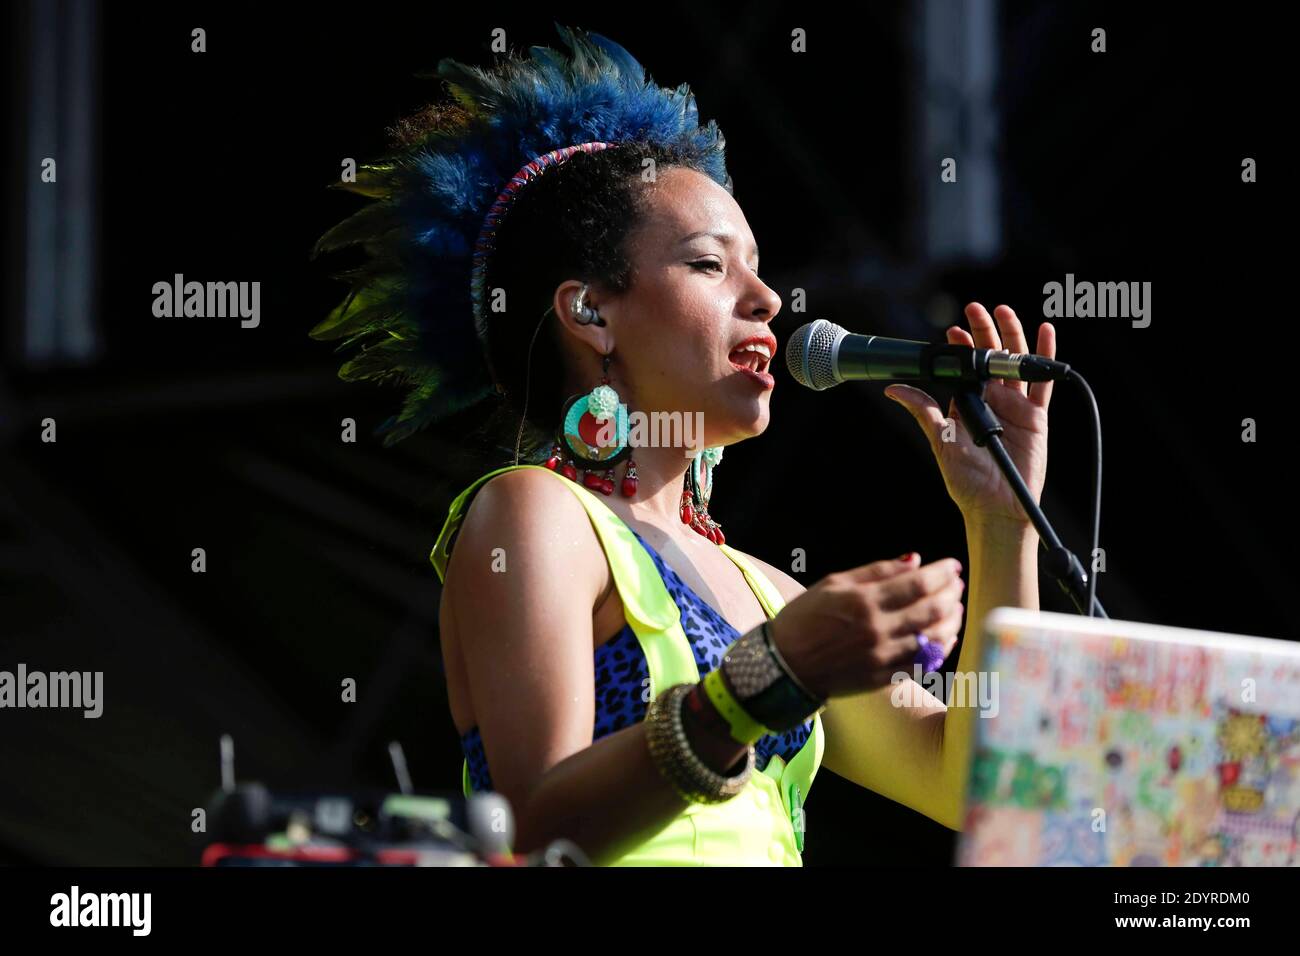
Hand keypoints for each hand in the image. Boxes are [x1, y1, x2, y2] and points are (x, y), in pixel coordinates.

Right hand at [769, 553, 963, 699]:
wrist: (784, 665)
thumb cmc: (804, 618)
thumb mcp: (833, 583)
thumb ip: (876, 571)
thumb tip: (914, 560)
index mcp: (863, 601)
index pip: (918, 583)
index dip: (942, 573)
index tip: (953, 566)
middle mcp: (877, 629)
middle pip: (932, 609)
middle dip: (951, 594)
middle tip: (957, 585)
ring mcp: (882, 657)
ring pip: (934, 638)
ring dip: (951, 621)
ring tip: (955, 608)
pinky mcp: (883, 678)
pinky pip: (923, 664)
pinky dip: (941, 649)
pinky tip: (945, 637)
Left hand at [884, 303, 1054, 525]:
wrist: (997, 505)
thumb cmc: (967, 480)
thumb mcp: (940, 441)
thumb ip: (923, 411)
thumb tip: (892, 390)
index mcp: (966, 403)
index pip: (963, 367)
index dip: (959, 347)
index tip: (952, 331)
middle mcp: (991, 400)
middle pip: (989, 357)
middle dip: (984, 331)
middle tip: (975, 308)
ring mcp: (1015, 405)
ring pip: (1015, 362)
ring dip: (1012, 335)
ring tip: (1003, 311)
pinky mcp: (1036, 415)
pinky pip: (1043, 382)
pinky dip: (1045, 356)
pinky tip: (1044, 331)